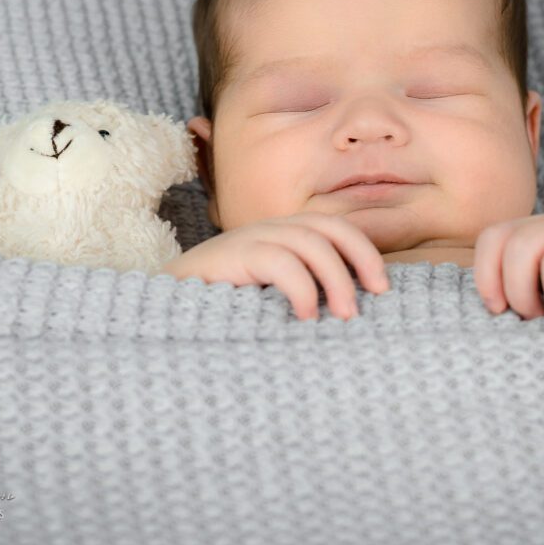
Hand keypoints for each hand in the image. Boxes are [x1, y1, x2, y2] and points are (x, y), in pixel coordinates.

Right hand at [160, 212, 389, 320]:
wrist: (160, 311)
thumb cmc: (224, 311)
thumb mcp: (271, 301)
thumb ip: (302, 294)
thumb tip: (350, 314)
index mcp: (283, 237)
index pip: (335, 228)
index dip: (364, 252)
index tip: (382, 289)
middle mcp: (269, 230)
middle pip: (328, 227)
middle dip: (359, 258)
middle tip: (371, 300)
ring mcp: (249, 239)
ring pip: (308, 242)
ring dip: (335, 279)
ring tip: (343, 317)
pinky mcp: (231, 255)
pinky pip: (278, 260)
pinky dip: (300, 287)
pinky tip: (304, 316)